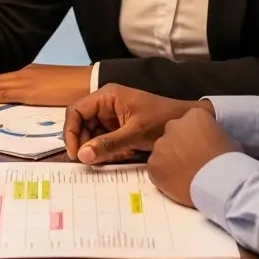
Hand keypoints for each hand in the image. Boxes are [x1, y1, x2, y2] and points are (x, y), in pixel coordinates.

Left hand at [0, 64, 90, 105]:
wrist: (86, 81)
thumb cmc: (71, 84)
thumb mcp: (48, 82)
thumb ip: (34, 86)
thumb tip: (25, 94)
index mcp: (28, 70)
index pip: (0, 75)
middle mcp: (23, 72)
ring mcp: (25, 80)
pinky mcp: (29, 91)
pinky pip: (4, 93)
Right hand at [64, 83, 212, 164]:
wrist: (187, 122)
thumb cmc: (162, 120)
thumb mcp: (134, 133)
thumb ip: (107, 144)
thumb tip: (82, 156)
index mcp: (107, 96)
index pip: (76, 111)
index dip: (71, 132)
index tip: (75, 154)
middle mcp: (106, 104)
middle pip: (82, 124)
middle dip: (85, 143)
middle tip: (91, 162)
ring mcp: (112, 116)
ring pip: (92, 135)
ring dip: (97, 149)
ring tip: (110, 158)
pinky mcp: (119, 128)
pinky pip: (104, 140)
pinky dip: (108, 151)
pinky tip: (121, 155)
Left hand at [147, 107, 241, 207]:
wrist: (220, 184)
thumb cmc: (229, 163)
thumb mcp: (228, 140)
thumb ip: (212, 136)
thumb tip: (212, 143)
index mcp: (194, 115)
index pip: (190, 121)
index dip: (194, 135)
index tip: (200, 146)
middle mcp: (174, 126)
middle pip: (173, 133)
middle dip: (179, 144)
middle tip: (190, 159)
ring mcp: (161, 145)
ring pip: (162, 151)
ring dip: (170, 159)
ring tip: (184, 173)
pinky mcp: (153, 165)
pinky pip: (155, 168)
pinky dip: (163, 174)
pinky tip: (177, 182)